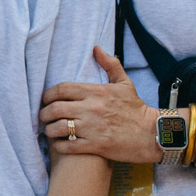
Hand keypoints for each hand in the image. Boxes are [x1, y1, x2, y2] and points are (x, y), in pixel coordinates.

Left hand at [40, 48, 164, 164]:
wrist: (151, 134)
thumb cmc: (136, 109)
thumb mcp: (125, 84)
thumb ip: (110, 65)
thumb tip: (96, 49)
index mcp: (96, 92)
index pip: (62, 89)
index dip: (48, 95)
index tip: (45, 100)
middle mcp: (91, 108)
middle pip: (55, 109)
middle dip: (44, 114)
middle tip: (43, 117)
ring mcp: (92, 128)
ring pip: (58, 128)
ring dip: (49, 130)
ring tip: (49, 131)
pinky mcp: (95, 146)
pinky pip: (68, 146)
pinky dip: (60, 146)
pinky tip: (60, 144)